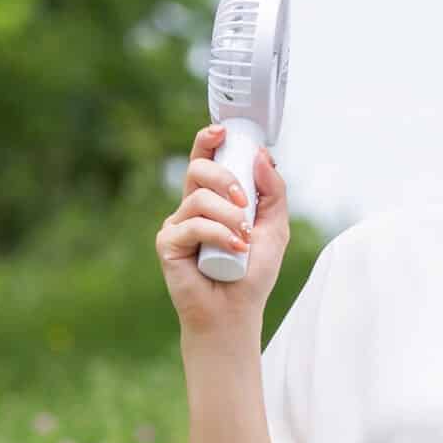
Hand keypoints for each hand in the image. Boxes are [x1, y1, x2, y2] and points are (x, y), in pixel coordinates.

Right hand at [156, 122, 289, 337]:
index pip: (206, 159)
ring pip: (199, 198)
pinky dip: (218, 235)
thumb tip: (262, 155)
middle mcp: (191, 207)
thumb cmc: (252, 273)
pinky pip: (193, 224)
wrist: (235, 312)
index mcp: (213, 198)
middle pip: (199, 168)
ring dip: (229, 217)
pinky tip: (233, 250)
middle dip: (225, 177)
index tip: (223, 130)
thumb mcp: (275, 226)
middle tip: (244, 202)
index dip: (209, 140)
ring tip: (242, 240)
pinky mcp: (168, 243)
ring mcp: (177, 224)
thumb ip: (273, 190)